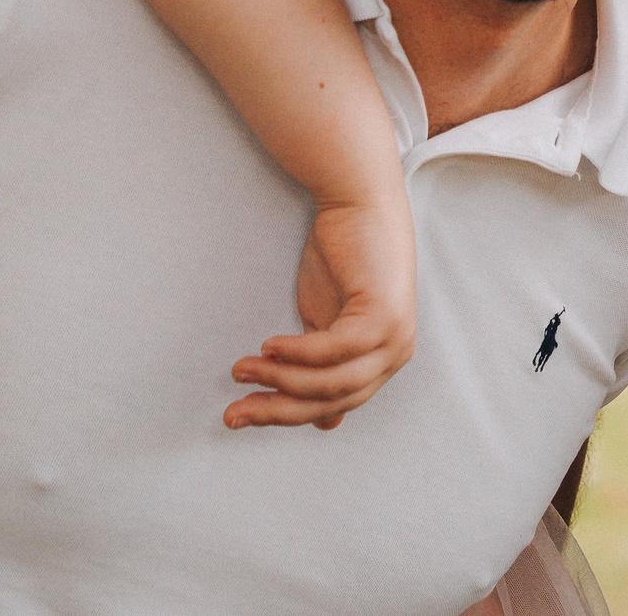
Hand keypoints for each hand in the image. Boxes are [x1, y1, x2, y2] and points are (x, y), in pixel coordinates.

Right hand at [226, 199, 418, 428]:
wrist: (361, 203)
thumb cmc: (343, 258)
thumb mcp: (329, 322)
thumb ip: (324, 367)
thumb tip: (327, 423)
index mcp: (381, 362)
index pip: (331, 406)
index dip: (284, 415)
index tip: (240, 415)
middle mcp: (395, 355)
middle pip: (331, 401)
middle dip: (276, 410)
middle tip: (233, 412)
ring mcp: (394, 337)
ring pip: (332, 382)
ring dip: (280, 380)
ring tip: (243, 370)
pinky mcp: (385, 315)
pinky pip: (335, 349)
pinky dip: (299, 353)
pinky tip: (269, 347)